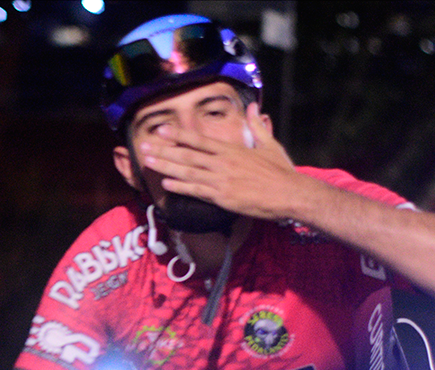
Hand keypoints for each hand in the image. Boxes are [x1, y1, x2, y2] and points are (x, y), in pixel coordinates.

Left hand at [139, 103, 304, 220]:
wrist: (291, 194)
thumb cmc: (281, 171)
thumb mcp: (270, 144)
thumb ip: (256, 126)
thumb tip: (252, 107)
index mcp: (232, 150)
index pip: (200, 140)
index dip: (179, 135)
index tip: (162, 130)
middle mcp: (223, 163)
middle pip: (188, 155)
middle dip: (164, 151)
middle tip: (144, 146)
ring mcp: (221, 180)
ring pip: (188, 172)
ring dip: (166, 167)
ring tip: (148, 162)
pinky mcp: (223, 198)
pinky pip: (197, 191)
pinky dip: (180, 187)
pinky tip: (165, 184)